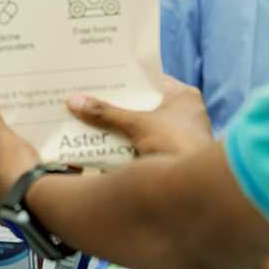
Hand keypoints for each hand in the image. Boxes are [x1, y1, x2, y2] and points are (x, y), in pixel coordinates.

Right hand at [68, 74, 212, 157]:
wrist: (194, 190)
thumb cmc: (174, 145)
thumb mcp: (137, 124)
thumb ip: (106, 113)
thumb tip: (74, 101)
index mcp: (183, 96)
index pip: (150, 80)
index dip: (126, 79)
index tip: (102, 78)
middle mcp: (185, 113)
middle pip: (144, 104)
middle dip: (119, 105)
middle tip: (91, 98)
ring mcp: (179, 136)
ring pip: (142, 126)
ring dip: (121, 126)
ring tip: (91, 117)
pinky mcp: (171, 156)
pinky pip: (144, 144)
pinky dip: (127, 144)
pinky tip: (103, 142)